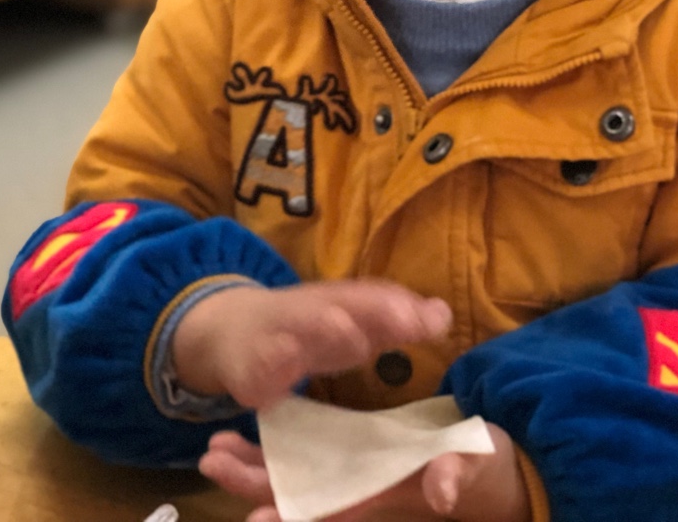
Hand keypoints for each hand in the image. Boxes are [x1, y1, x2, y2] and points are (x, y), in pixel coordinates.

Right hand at [171, 281, 452, 410]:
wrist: (234, 330)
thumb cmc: (309, 329)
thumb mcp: (352, 323)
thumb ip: (394, 321)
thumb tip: (443, 315)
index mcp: (340, 301)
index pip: (375, 298)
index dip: (402, 307)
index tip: (435, 320)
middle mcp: (313, 311)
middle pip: (344, 305)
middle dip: (374, 311)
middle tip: (406, 319)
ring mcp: (279, 335)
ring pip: (304, 328)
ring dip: (328, 329)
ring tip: (354, 336)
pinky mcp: (251, 367)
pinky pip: (262, 369)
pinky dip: (273, 372)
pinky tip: (290, 380)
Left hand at [199, 421, 530, 521]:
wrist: (497, 468)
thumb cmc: (488, 469)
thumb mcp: (479, 467)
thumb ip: (460, 473)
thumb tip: (443, 490)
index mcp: (384, 496)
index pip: (329, 512)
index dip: (291, 515)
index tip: (255, 517)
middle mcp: (361, 491)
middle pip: (296, 497)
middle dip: (253, 485)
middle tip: (212, 460)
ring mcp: (357, 473)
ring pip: (295, 477)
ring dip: (255, 465)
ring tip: (214, 448)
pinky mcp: (360, 452)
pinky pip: (311, 453)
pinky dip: (280, 443)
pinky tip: (257, 422)